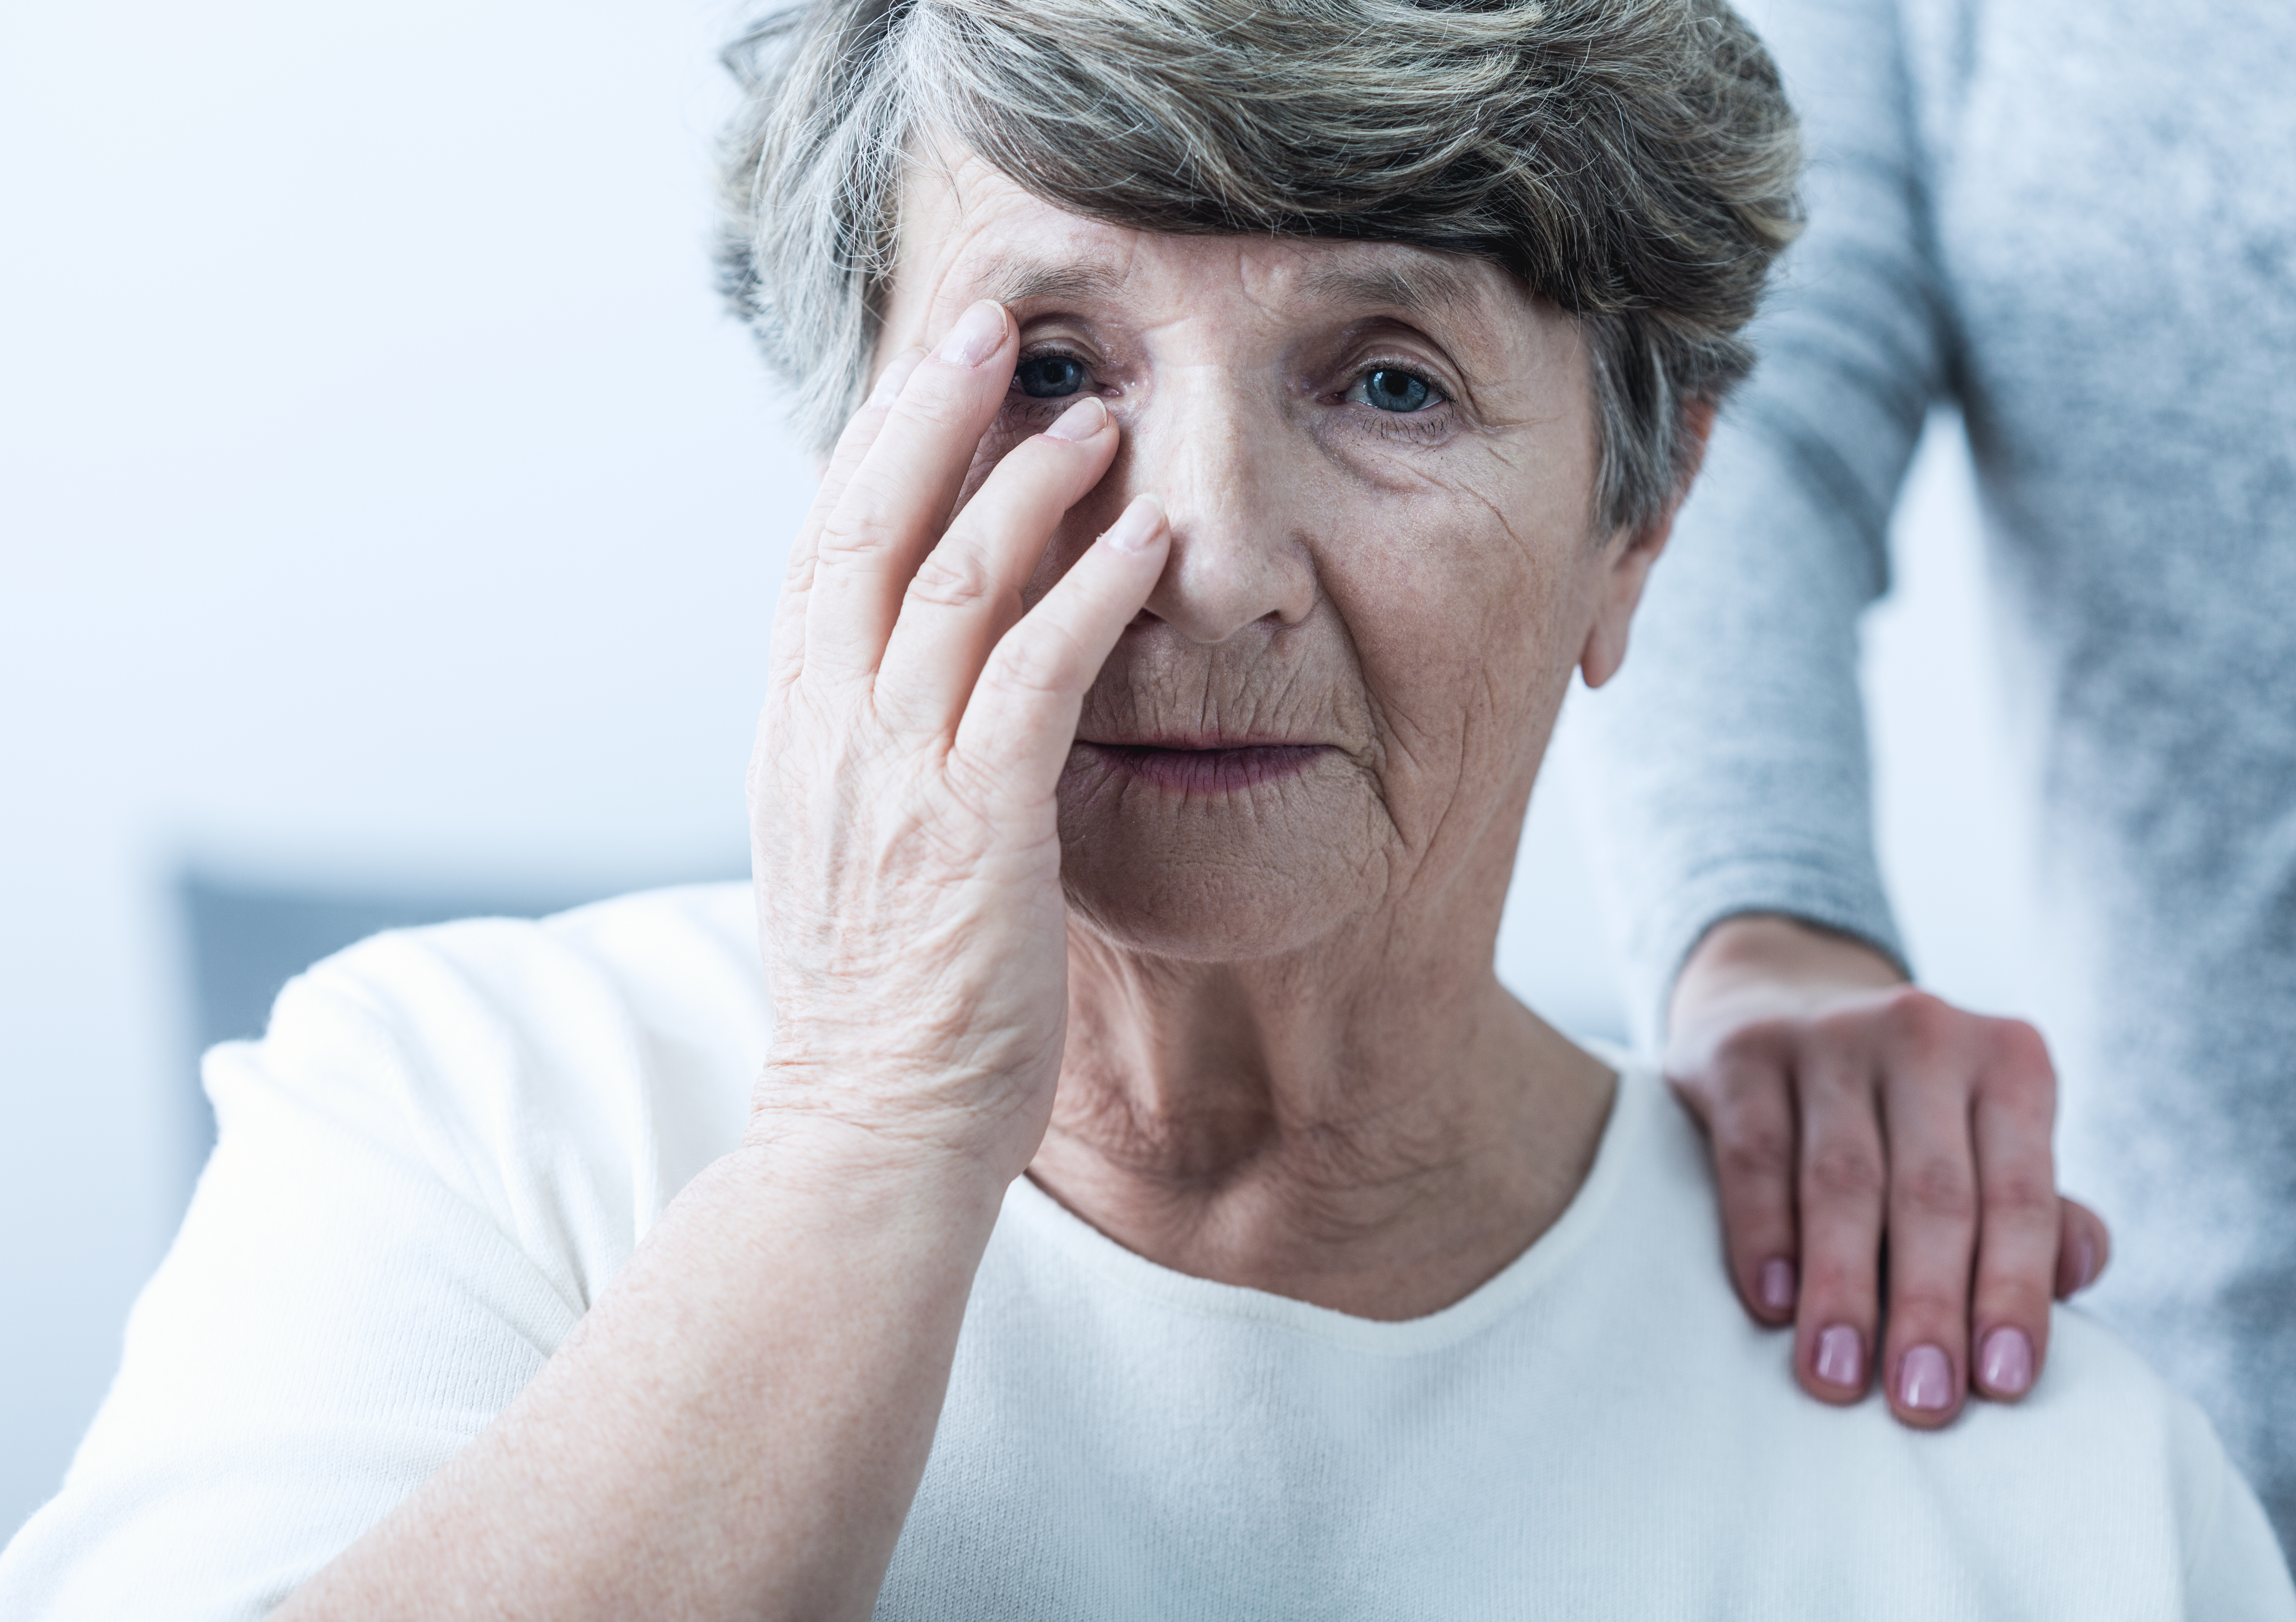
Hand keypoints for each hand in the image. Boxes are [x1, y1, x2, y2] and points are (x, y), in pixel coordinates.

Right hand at [747, 300, 1170, 1185]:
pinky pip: (1034, 676)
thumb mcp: (846, 855)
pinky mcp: (975, 828)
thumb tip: (906, 684)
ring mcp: (894, 778)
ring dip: (1024, 483)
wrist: (866, 1136)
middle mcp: (827, 737)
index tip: (925, 373)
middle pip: (866, 530)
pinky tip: (1146, 538)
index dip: (871, 451)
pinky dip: (1091, 594)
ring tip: (1095, 412)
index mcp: (795, 740)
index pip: (820, 557)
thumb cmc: (880, 1009)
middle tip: (989, 323)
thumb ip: (868, 757)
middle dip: (926, 414)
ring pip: (948, 582)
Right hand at [1667, 915, 2109, 1428]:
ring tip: (1838, 1378)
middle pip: (1932, 1191)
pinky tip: (1771, 1301)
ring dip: (1842, 1287)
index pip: (2019, 1192)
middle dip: (1929, 1307)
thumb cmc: (1908, 1116)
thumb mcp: (1985, 1142)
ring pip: (1841, 1177)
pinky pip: (1756, 1152)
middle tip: (1923, 1402)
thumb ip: (2037, 1210)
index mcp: (2008, 1060)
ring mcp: (1828, 1035)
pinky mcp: (1744, 1049)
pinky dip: (1763, 1231)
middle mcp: (1925, 1034)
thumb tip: (2080, 1272)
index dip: (2014, 1291)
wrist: (1788, 1006)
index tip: (2002, 1384)